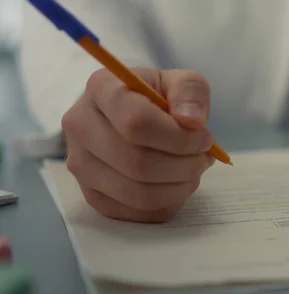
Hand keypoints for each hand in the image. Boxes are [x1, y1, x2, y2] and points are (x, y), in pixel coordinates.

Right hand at [62, 67, 213, 222]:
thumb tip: (192, 121)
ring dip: (179, 186)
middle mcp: (80, 126)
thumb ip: (190, 91)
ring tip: (194, 170)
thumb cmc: (156, 96)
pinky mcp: (91, 194)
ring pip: (137, 193)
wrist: (131, 116)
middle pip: (138, 163)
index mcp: (101, 88)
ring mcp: (80, 164)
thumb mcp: (179, 82)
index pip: (136, 123)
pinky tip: (177, 183)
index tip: (204, 138)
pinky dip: (168, 202)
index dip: (179, 137)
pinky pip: (137, 212)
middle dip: (184, 166)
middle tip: (204, 158)